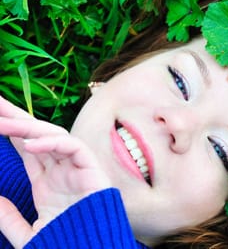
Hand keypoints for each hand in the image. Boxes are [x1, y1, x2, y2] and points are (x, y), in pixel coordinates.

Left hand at [0, 96, 110, 247]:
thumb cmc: (65, 243)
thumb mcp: (28, 234)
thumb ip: (10, 219)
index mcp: (47, 181)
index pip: (28, 148)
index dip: (11, 131)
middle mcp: (61, 170)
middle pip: (38, 135)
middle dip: (17, 117)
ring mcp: (76, 168)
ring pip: (54, 136)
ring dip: (28, 127)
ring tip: (2, 122)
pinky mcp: (92, 170)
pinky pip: (74, 147)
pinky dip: (54, 142)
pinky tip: (30, 143)